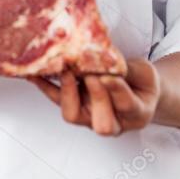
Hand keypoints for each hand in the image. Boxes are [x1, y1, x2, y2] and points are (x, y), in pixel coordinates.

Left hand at [28, 58, 160, 135]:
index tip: (107, 75)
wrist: (136, 90)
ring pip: (74, 115)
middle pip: (102, 122)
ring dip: (68, 93)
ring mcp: (90, 118)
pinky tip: (35, 74)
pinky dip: (44, 86)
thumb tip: (105, 55)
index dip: (116, 90)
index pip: (127, 105)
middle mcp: (113, 122)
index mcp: (137, 113)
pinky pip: (57, 100)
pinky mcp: (74, 108)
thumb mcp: (144, 72)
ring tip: (66, 71)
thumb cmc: (141, 82)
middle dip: (95, 97)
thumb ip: (127, 69)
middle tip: (90, 75)